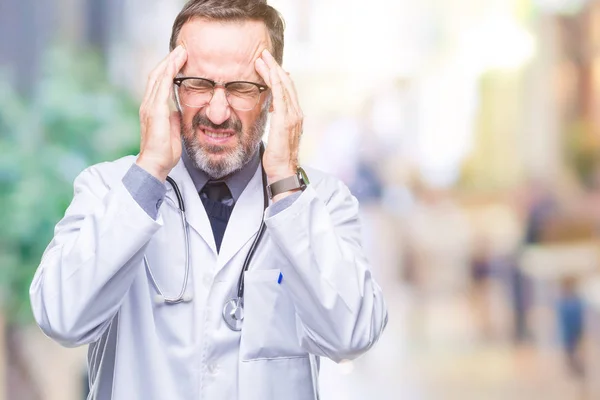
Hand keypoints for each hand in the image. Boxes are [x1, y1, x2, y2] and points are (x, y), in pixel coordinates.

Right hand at [136, 45, 187, 181]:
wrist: (155, 164)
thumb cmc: (164, 150)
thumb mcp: (173, 128)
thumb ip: (173, 116)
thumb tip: (179, 108)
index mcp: (153, 108)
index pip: (159, 82)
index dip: (169, 68)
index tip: (181, 58)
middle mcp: (148, 104)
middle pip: (156, 74)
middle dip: (169, 60)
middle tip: (182, 49)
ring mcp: (149, 106)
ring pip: (158, 77)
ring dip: (170, 62)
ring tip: (181, 51)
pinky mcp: (154, 111)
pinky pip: (161, 87)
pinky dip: (168, 74)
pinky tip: (176, 65)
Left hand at [255, 49, 302, 184]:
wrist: (283, 171)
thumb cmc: (278, 156)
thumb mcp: (277, 134)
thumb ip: (277, 119)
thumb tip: (271, 107)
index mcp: (295, 116)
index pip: (288, 90)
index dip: (278, 74)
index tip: (268, 63)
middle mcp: (297, 113)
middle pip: (287, 83)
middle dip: (275, 67)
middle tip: (263, 53)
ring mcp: (293, 117)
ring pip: (284, 86)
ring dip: (273, 70)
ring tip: (262, 58)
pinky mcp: (285, 121)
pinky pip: (280, 96)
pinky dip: (274, 82)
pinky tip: (268, 72)